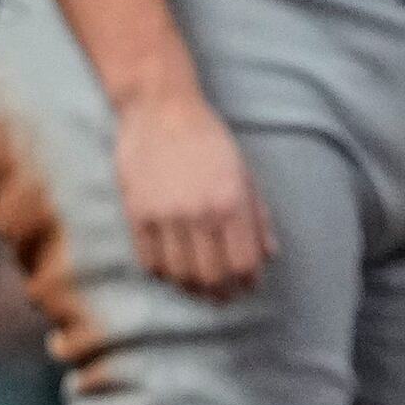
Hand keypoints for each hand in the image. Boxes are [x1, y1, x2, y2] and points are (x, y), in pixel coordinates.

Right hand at [111, 81, 273, 300]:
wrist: (159, 108)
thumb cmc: (208, 138)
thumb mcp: (244, 172)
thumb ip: (258, 216)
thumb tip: (269, 254)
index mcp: (230, 201)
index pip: (243, 263)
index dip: (247, 281)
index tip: (246, 285)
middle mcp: (198, 212)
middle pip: (211, 276)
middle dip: (220, 292)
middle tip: (222, 295)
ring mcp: (164, 215)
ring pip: (179, 274)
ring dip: (190, 287)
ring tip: (196, 286)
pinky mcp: (136, 213)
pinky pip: (149, 260)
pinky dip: (161, 272)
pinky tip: (170, 268)